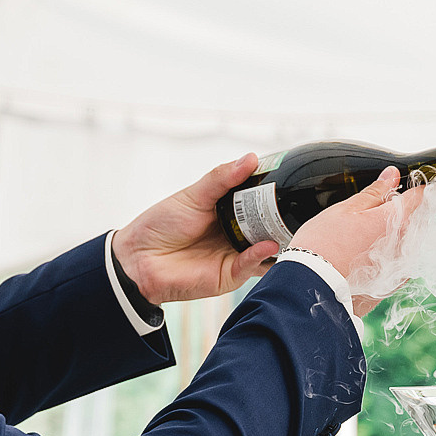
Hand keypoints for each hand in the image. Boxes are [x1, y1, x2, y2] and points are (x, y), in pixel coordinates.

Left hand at [112, 154, 278, 304]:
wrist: (137, 258)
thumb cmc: (160, 225)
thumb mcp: (194, 195)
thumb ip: (222, 178)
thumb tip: (250, 159)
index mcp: (228, 213)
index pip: (259, 203)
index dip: (274, 193)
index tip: (290, 179)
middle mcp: (236, 234)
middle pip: (268, 226)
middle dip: (283, 217)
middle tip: (297, 204)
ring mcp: (234, 255)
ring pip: (266, 248)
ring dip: (279, 239)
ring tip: (290, 225)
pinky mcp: (229, 276)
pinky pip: (250, 266)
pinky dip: (261, 256)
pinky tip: (267, 245)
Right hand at [291, 166, 425, 311]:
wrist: (311, 286)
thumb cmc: (323, 246)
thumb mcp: (346, 210)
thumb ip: (374, 193)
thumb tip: (391, 175)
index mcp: (394, 221)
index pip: (418, 197)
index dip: (418, 188)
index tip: (419, 184)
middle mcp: (404, 245)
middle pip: (416, 221)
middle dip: (404, 212)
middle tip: (380, 208)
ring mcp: (400, 268)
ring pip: (409, 243)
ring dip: (397, 235)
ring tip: (367, 235)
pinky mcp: (392, 285)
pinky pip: (401, 264)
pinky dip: (391, 256)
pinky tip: (368, 255)